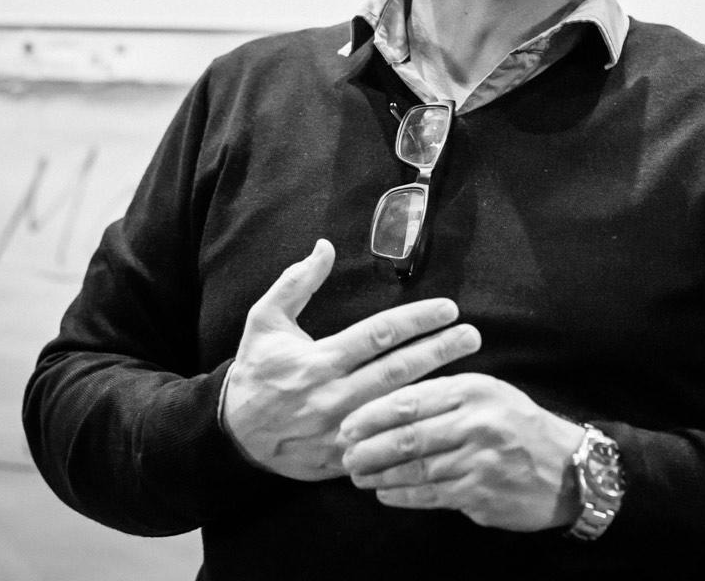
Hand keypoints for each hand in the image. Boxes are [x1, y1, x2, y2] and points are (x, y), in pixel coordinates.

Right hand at [221, 239, 480, 480]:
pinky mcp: (343, 459)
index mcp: (319, 361)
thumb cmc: (256, 371)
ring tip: (471, 371)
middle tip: (472, 335)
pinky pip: (386, 444)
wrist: (232, 436)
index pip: (378, 335)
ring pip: (397, 409)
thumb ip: (296, 282)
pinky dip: (414, 429)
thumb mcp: (265, 319)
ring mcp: (340, 432)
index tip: (447, 308)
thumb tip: (325, 246)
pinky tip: (441, 416)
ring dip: (435, 389)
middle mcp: (332, 396)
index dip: (416, 319)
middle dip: (439, 351)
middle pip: (397, 371)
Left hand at [338, 373, 584, 531]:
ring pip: (415, 468)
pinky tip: (385, 494)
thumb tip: (392, 402)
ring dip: (380, 474)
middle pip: (408, 436)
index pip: (411, 400)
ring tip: (358, 474)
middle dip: (369, 446)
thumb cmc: (519, 424)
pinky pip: (431, 495)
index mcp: (473, 390)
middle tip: (345, 452)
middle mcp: (476, 423)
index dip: (374, 414)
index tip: (348, 422)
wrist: (568, 468)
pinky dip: (403, 495)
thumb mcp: (488, 393)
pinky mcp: (480, 495)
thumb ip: (445, 394)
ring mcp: (479, 462)